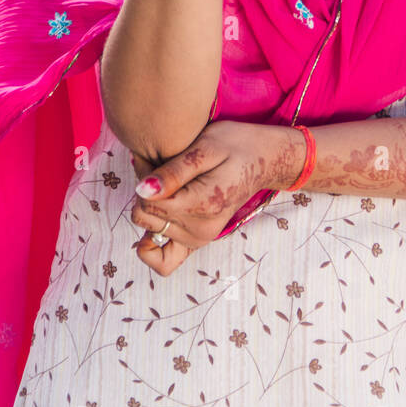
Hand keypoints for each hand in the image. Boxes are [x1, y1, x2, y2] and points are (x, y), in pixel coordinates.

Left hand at [129, 120, 295, 276]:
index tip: (164, 165)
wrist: (262, 160)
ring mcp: (200, 239)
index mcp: (201, 204)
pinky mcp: (199, 242)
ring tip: (174, 189)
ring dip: (153, 210)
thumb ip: (173, 172)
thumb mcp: (205, 148)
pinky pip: (165, 260)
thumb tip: (142, 191)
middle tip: (168, 174)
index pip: (146, 202)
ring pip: (150, 229)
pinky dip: (153, 246)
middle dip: (147, 195)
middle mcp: (200, 229)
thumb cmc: (234, 146)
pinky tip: (161, 221)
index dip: (146, 180)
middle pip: (144, 217)